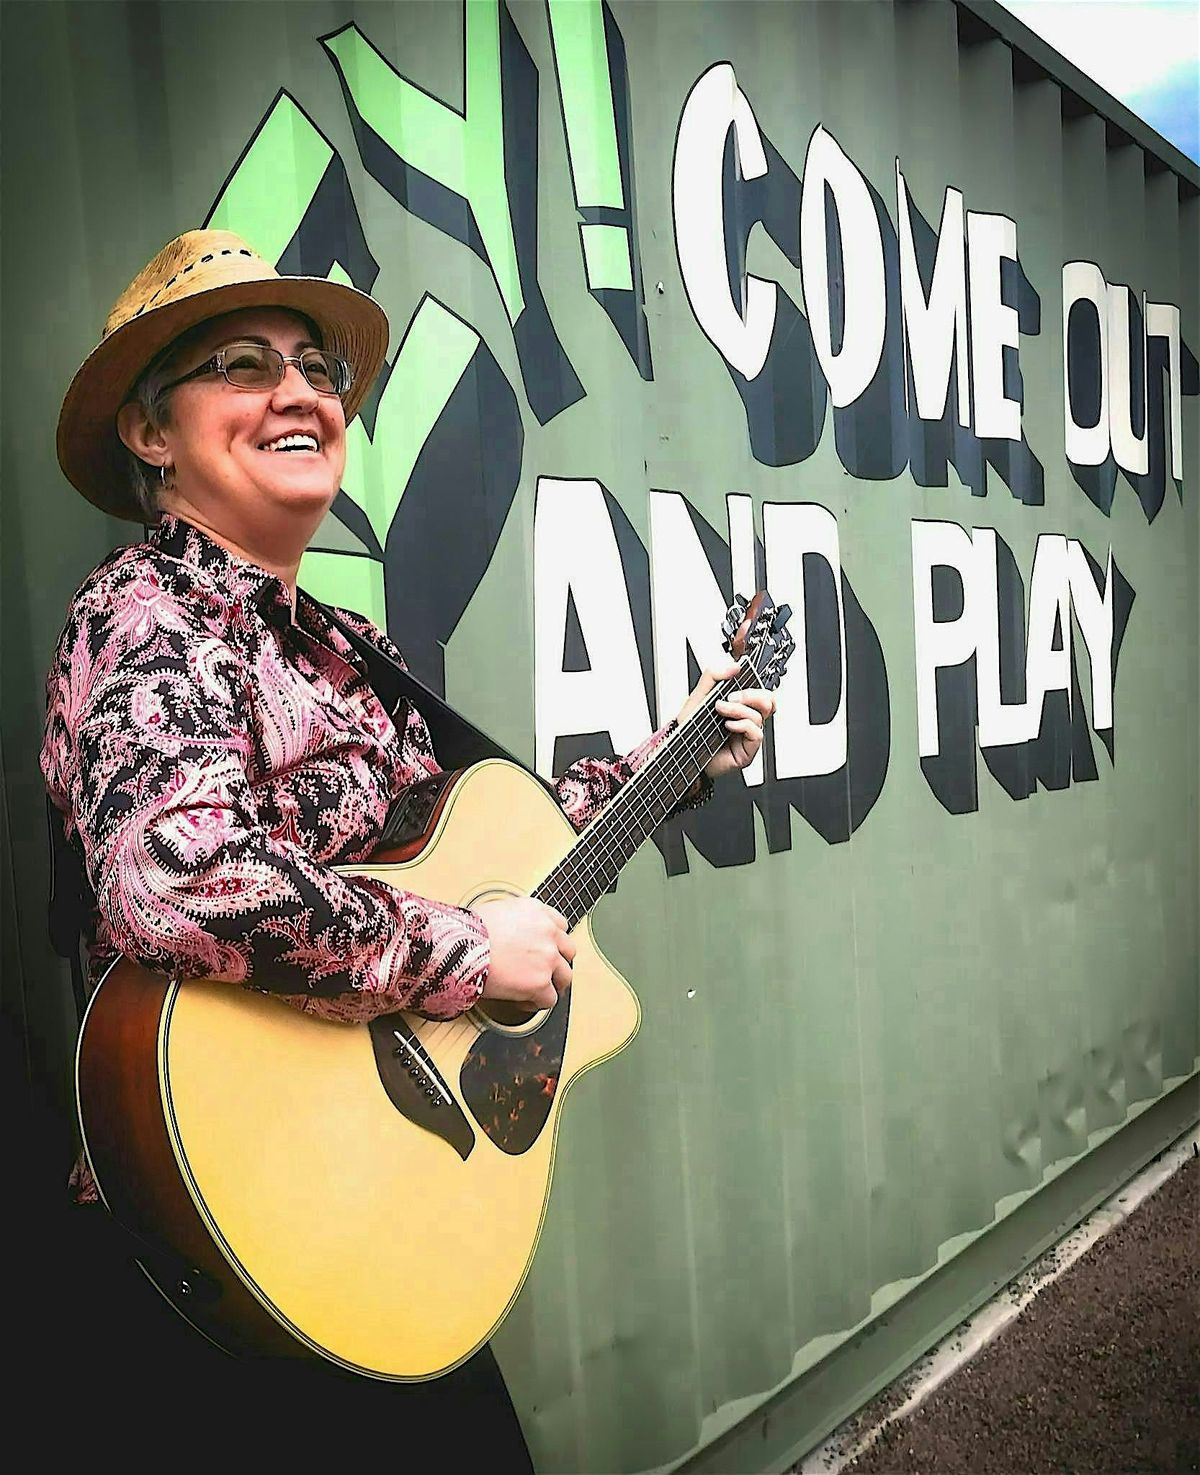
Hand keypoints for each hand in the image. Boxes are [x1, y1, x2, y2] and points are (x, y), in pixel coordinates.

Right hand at [472, 896, 575, 1010]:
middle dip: (557, 962)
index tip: (546, 949)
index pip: (559, 925)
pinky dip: (538, 1003)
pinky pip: (550, 999)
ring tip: (537, 990)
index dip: (553, 940)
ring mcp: (547, 958)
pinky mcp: (540, 982)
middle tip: (545, 970)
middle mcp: (547, 932)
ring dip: (552, 983)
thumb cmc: (467, 931)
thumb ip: (513, 921)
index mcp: (536, 911)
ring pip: (564, 976)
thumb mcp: (495, 911)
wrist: (460, 947)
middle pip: (567, 950)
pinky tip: (523, 1001)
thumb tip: (509, 933)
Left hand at [676, 662, 776, 779]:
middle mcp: (745, 719)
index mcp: (738, 706)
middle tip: (731, 696)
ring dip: (738, 709)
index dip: (756, 682)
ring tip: (721, 710)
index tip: (741, 676)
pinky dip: (742, 725)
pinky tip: (728, 726)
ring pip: (760, 715)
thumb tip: (733, 666)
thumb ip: (713, 677)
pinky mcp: (748, 750)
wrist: (681, 751)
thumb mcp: (698, 697)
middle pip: (768, 701)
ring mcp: (747, 734)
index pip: (759, 691)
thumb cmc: (690, 730)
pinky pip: (756, 733)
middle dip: (751, 694)